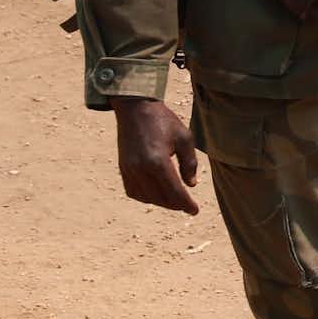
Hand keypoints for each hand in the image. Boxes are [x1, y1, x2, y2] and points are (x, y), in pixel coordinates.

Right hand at [112, 97, 199, 213]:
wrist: (135, 108)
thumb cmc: (162, 120)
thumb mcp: (184, 138)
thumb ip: (189, 163)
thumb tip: (190, 185)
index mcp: (158, 162)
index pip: (174, 192)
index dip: (186, 204)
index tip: (194, 211)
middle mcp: (141, 169)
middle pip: (161, 198)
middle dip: (176, 205)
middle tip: (187, 205)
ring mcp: (129, 170)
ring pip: (146, 197)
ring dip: (161, 202)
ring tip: (174, 200)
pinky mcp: (123, 168)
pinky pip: (133, 191)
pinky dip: (146, 196)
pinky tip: (156, 193)